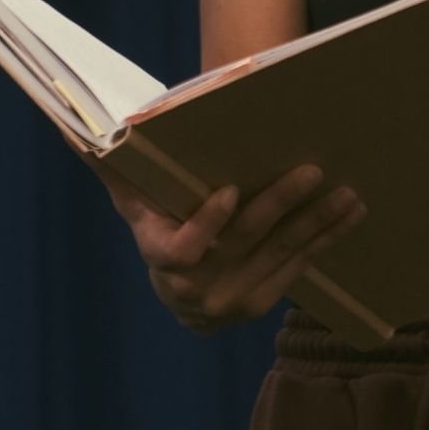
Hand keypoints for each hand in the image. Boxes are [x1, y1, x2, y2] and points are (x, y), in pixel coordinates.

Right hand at [92, 159, 366, 333]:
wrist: (180, 288)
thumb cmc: (159, 219)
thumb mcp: (134, 195)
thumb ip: (113, 164)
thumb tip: (77, 128)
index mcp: (162, 255)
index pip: (182, 246)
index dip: (206, 223)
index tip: (230, 190)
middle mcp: (196, 285)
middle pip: (243, 242)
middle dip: (280, 204)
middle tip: (311, 171)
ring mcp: (232, 299)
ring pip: (279, 255)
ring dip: (318, 223)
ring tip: (347, 193)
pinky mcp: (263, 301)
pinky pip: (298, 267)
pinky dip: (327, 240)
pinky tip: (351, 214)